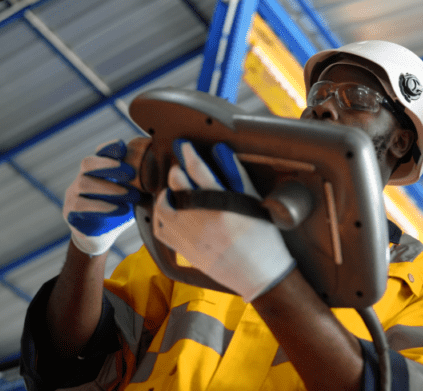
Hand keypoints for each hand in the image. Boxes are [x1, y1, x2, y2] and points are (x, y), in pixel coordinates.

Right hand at [63, 140, 140, 255]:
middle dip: (109, 165)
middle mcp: (82, 178)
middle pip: (87, 163)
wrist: (100, 237)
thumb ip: (139, 184)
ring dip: (110, 188)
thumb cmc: (118, 211)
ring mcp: (73, 194)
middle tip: (131, 173)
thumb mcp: (130, 195)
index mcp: (97, 171)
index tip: (124, 147)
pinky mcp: (70, 212)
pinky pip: (82, 204)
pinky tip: (121, 209)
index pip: (100, 153)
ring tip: (131, 195)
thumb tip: (162, 174)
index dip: (110, 148)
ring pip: (84, 183)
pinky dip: (103, 206)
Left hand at [152, 139, 295, 301]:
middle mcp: (201, 218)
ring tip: (172, 190)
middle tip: (180, 168)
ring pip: (163, 206)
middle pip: (178, 185)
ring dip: (165, 193)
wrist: (258, 274)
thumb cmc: (262, 238)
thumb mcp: (254, 202)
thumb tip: (222, 153)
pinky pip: (161, 230)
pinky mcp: (184, 250)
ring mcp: (189, 236)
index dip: (188, 154)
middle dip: (176, 171)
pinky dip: (160, 217)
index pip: (198, 169)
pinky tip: (167, 211)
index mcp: (222, 203)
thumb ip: (237, 175)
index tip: (185, 147)